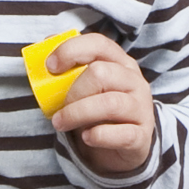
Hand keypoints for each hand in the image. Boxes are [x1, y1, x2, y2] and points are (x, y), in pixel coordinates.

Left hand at [43, 31, 157, 175]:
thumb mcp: (86, 85)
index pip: (98, 44)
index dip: (71, 50)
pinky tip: (87, 137)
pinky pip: (122, 134)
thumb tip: (47, 41)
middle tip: (58, 106)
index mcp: (120, 62)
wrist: (120, 147)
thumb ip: (70, 66)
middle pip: (101, 73)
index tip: (50, 67)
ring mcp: (141, 108)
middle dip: (72, 91)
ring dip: (77, 114)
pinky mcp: (142, 135)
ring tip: (60, 123)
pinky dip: (99, 136)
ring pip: (110, 104)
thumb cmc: (97, 111)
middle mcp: (135, 81)